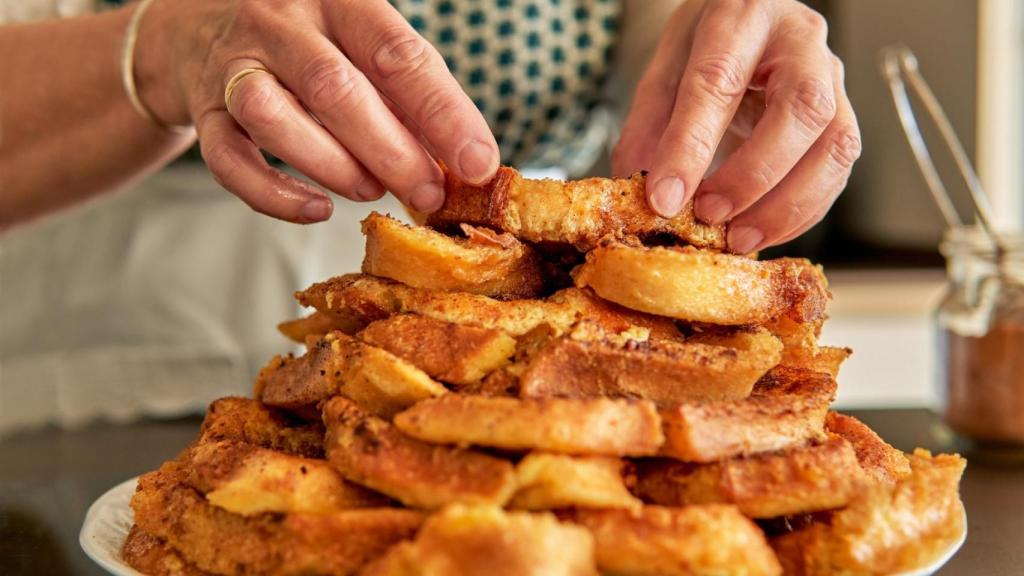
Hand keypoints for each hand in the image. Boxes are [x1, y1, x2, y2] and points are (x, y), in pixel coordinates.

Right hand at [135, 0, 498, 222]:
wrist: (201, 26)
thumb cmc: (312, 44)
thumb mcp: (362, 46)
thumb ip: (408, 96)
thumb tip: (465, 162)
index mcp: (339, 0)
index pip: (398, 54)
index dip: (443, 113)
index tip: (479, 162)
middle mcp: (281, 21)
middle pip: (336, 87)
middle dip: (393, 151)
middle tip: (428, 192)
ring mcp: (234, 63)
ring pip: (275, 116)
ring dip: (333, 165)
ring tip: (370, 190)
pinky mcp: (205, 110)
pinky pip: (228, 160)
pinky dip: (275, 194)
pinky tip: (316, 211)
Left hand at [613, 0, 860, 252]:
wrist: (745, 28)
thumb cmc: (704, 47)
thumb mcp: (663, 70)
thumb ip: (649, 128)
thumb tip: (642, 199)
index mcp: (742, 14)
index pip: (718, 81)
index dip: (690, 147)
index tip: (665, 200)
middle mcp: (800, 40)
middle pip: (799, 110)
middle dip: (753, 176)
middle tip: (710, 216)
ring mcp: (832, 77)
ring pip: (834, 145)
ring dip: (786, 205)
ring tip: (739, 239)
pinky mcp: (843, 116)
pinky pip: (837, 171)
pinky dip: (801, 212)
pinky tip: (763, 232)